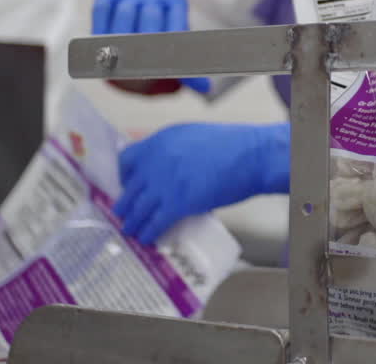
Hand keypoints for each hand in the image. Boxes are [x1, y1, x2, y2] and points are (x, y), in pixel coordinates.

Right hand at [90, 0, 208, 93]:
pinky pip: (102, 7)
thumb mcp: (176, 45)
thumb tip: (206, 89)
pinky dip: (101, 24)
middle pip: (150, 15)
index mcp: (178, 0)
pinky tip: (102, 40)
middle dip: (143, 41)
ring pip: (126, 11)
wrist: (145, 6)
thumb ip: (187, 66)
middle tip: (136, 62)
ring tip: (118, 55)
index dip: (167, 47)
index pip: (175, 25)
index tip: (159, 65)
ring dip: (120, 34)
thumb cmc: (162, 34)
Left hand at [114, 122, 289, 244]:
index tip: (128, 186)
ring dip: (133, 223)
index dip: (125, 176)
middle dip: (126, 204)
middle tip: (125, 214)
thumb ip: (171, 150)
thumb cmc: (230, 145)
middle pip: (130, 188)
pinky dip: (149, 232)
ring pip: (139, 208)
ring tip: (131, 231)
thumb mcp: (191, 136)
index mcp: (160, 141)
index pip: (127, 160)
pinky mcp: (178, 203)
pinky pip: (155, 222)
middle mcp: (156, 161)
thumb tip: (163, 169)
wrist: (250, 156)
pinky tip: (147, 238)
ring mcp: (165, 183)